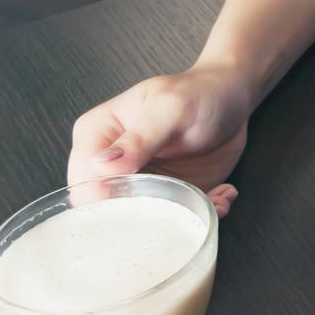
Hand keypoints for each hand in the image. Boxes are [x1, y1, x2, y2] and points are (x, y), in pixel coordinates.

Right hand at [67, 59, 251, 218]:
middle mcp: (111, 165)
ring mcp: (139, 184)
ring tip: (211, 200)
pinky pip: (175, 220)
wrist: (231, 97)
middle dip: (143, 218)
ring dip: (179, 218)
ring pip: (142, 222)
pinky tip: (221, 196)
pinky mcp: (166, 196)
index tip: (141, 199)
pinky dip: (201, 214)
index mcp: (97, 135)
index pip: (83, 180)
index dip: (106, 198)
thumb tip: (101, 165)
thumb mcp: (170, 108)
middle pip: (106, 209)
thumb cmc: (197, 93)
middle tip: (180, 206)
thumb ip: (139, 138)